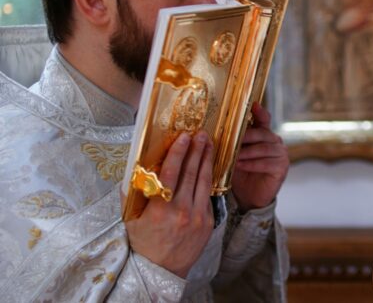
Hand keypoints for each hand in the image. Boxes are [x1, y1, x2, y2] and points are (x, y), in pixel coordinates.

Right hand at [125, 131, 214, 277]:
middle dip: (197, 151)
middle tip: (201, 134)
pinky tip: (208, 167)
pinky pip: (208, 196)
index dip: (179, 153)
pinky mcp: (209, 222)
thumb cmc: (143, 243)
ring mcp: (198, 217)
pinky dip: (208, 179)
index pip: (171, 174)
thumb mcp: (132, 219)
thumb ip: (133, 193)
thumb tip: (135, 168)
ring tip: (209, 144)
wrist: (162, 270)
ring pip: (204, 182)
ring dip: (207, 160)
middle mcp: (181, 211)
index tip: (184, 137)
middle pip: (191, 173)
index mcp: (159, 210)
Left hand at [231, 102, 288, 211]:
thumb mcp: (235, 154)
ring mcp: (281, 154)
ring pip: (263, 149)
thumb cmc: (241, 172)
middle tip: (229, 141)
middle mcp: (275, 141)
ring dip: (246, 153)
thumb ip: (232, 142)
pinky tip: (240, 166)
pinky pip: (266, 163)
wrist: (249, 196)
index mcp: (264, 134)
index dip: (260, 112)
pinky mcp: (282, 167)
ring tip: (232, 157)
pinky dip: (251, 164)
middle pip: (262, 133)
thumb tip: (216, 131)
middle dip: (245, 137)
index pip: (264, 119)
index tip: (254, 105)